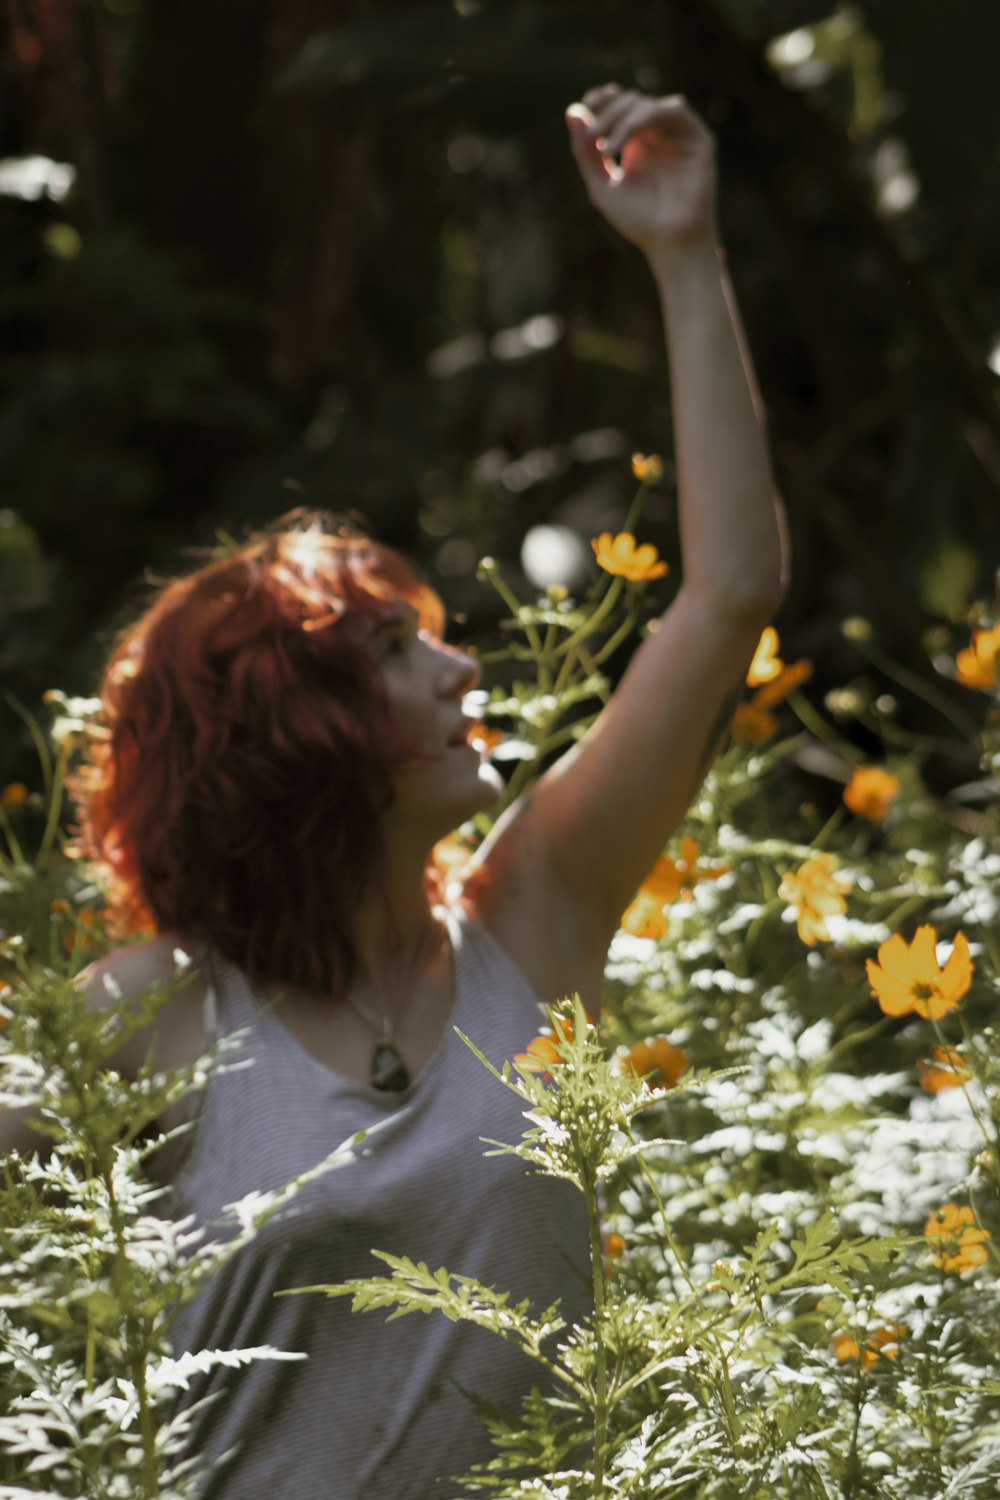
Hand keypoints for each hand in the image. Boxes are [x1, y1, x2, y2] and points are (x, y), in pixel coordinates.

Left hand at [566, 84, 716, 254]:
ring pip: (649, 104)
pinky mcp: (698, 139)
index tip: (586, 106)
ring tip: (606, 146)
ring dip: (624, 116)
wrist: (671, 243)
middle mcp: (658, 135)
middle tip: (592, 135)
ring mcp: (678, 136)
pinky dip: (648, 114)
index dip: (603, 100)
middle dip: (608, 113)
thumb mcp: (602, 186)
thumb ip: (585, 153)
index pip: (620, 107)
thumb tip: (571, 112)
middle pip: (631, 102)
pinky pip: (675, 109)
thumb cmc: (639, 221)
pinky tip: (629, 134)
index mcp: (637, 143)